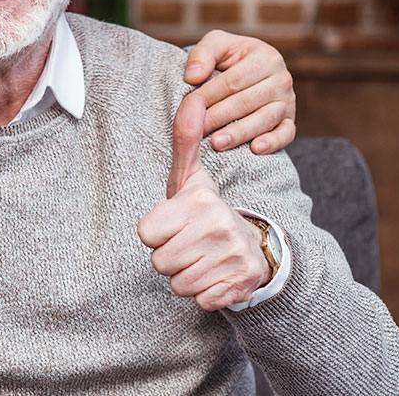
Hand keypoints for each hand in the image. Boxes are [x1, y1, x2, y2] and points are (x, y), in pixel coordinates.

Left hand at [137, 93, 271, 311]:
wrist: (252, 247)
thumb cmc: (207, 211)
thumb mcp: (191, 178)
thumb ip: (184, 140)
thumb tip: (191, 97)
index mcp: (200, 203)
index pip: (145, 233)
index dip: (156, 233)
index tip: (175, 224)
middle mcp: (218, 228)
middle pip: (159, 262)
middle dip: (170, 257)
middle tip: (190, 244)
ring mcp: (232, 259)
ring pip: (177, 284)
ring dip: (186, 276)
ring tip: (202, 258)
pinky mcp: (240, 286)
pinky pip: (200, 301)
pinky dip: (205, 294)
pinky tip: (216, 276)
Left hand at [184, 30, 296, 153]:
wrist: (249, 68)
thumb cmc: (230, 57)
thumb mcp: (216, 45)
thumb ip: (202, 54)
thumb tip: (192, 76)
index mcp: (265, 57)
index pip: (233, 80)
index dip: (209, 95)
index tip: (189, 107)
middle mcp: (282, 79)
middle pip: (247, 102)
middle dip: (219, 117)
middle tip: (197, 131)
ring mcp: (288, 101)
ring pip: (264, 119)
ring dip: (240, 133)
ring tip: (217, 143)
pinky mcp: (290, 120)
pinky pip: (286, 134)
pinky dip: (272, 143)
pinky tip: (255, 149)